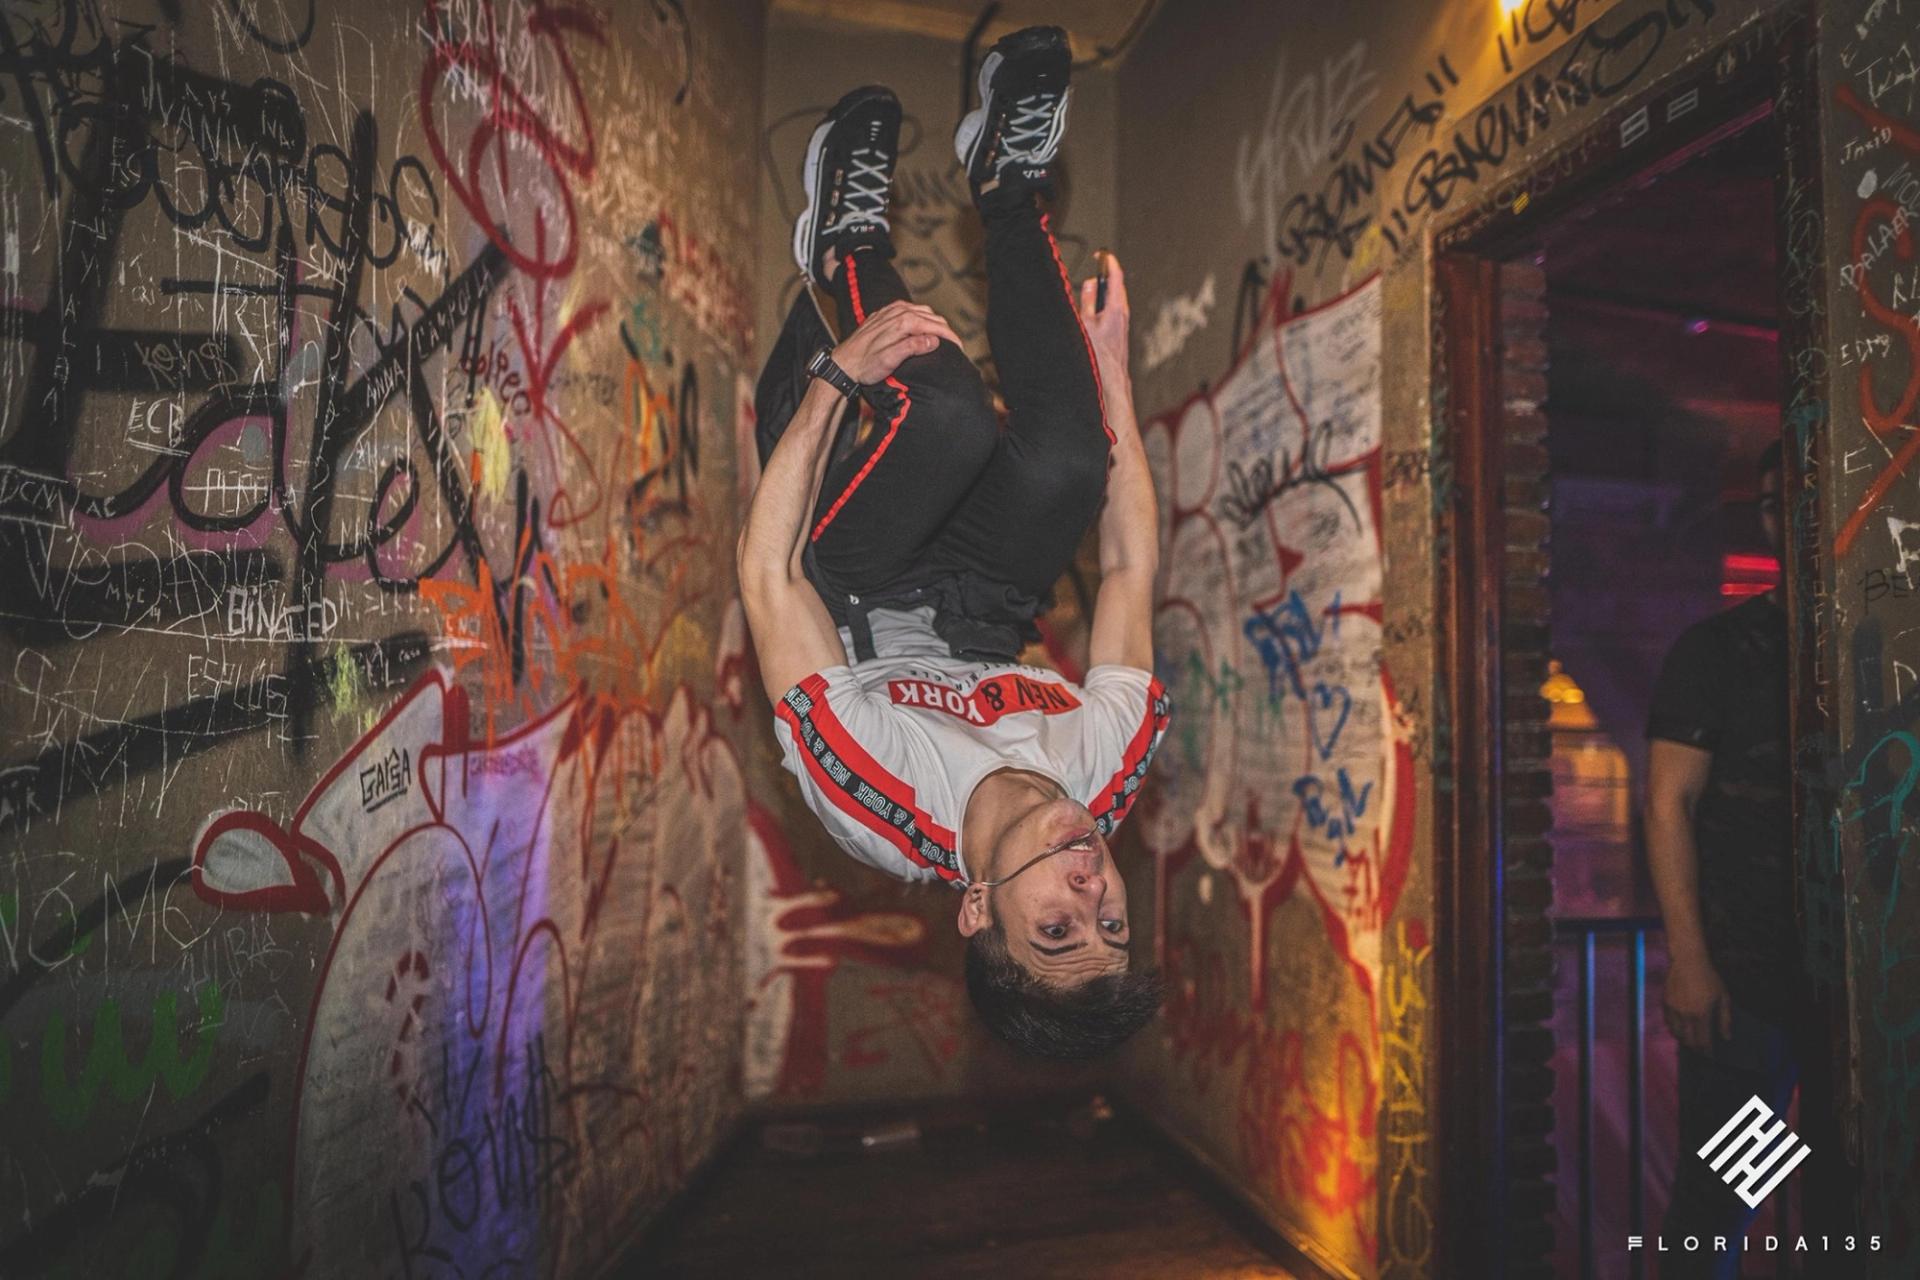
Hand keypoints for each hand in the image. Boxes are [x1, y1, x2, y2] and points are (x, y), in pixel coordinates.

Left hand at [831, 300, 959, 384]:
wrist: (843, 363)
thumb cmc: (865, 365)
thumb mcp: (889, 360)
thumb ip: (912, 348)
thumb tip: (934, 340)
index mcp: (902, 322)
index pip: (934, 325)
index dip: (950, 336)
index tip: (960, 348)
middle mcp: (897, 312)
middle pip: (931, 316)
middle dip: (945, 329)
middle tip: (955, 345)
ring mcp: (890, 311)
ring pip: (922, 311)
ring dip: (935, 322)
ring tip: (943, 337)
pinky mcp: (884, 314)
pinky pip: (910, 310)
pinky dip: (922, 317)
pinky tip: (924, 328)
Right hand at [1078, 250, 1130, 383]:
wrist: (1112, 376)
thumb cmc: (1098, 353)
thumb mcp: (1086, 323)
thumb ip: (1087, 301)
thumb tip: (1089, 283)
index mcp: (1115, 307)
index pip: (1116, 277)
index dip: (1109, 262)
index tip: (1102, 254)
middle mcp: (1123, 312)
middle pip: (1117, 285)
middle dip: (1106, 274)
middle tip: (1095, 267)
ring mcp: (1124, 320)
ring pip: (1116, 297)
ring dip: (1105, 289)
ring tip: (1092, 288)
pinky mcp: (1121, 327)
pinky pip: (1115, 307)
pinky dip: (1106, 301)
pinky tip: (1096, 307)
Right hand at [1663, 953, 1732, 1052]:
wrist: (1688, 961)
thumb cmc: (1709, 978)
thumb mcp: (1723, 997)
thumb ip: (1725, 1019)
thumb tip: (1726, 1037)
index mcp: (1701, 1015)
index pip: (1703, 1041)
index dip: (1707, 1052)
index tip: (1711, 1057)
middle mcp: (1686, 1015)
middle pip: (1688, 1040)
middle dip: (1696, 1048)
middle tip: (1702, 1050)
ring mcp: (1673, 1009)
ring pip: (1676, 1033)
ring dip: (1684, 1039)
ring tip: (1691, 1040)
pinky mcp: (1665, 1003)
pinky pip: (1669, 1022)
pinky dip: (1675, 1028)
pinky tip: (1681, 1027)